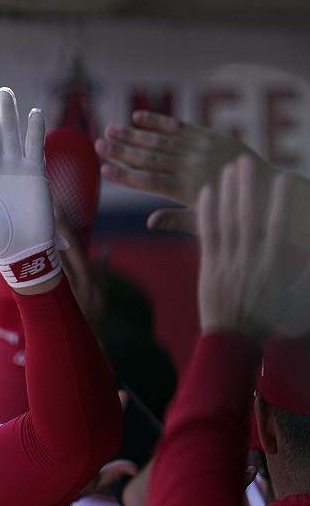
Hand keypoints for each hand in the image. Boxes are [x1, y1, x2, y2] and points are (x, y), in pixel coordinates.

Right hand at [95, 111, 268, 233]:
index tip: (103, 169)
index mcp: (188, 191)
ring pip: (161, 140)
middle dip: (122, 151)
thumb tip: (149, 222)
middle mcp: (192, 167)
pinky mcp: (209, 136)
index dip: (125, 175)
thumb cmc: (230, 211)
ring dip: (133, 134)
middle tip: (98, 144)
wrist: (265, 188)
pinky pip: (179, 126)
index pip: (150, 182)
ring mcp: (200, 149)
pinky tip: (138, 116)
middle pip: (151, 158)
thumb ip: (176, 220)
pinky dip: (158, 121)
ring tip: (110, 128)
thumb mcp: (204, 223)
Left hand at [195, 156, 308, 336]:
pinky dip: (205, 214)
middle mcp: (250, 263)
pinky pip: (207, 237)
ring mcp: (228, 265)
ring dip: (226, 194)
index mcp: (273, 268)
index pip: (278, 228)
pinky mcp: (210, 269)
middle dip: (247, 189)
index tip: (283, 178)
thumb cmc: (268, 324)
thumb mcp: (297, 303)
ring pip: (226, 223)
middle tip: (245, 162)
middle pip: (248, 219)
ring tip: (226, 169)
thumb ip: (306, 278)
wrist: (233, 344)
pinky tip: (205, 192)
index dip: (280, 202)